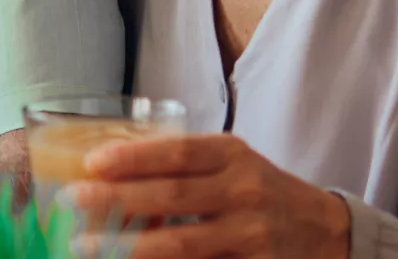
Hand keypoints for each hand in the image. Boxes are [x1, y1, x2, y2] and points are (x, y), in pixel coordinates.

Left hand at [67, 134, 351, 258]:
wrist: (325, 231)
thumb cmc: (259, 191)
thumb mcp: (230, 163)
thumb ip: (182, 164)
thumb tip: (104, 165)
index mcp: (232, 155)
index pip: (178, 152)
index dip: (134, 157)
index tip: (92, 162)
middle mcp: (244, 192)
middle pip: (173, 197)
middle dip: (118, 200)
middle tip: (72, 199)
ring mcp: (251, 235)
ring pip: (182, 244)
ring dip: (129, 245)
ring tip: (86, 244)